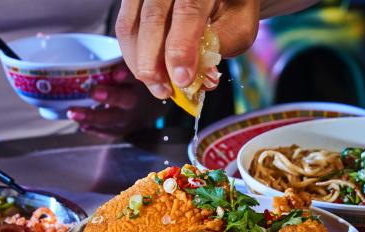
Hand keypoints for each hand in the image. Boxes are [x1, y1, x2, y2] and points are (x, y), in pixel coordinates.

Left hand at [67, 64, 166, 136]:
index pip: (134, 75)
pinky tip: (82, 125)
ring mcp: (128, 117)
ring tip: (73, 113)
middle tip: (94, 92)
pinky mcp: (121, 129)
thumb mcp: (121, 64)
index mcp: (136, 80)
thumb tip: (43, 37)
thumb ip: (101, 54)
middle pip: (125, 99)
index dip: (125, 74)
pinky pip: (109, 132)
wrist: (147, 107)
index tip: (116, 73)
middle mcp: (135, 99)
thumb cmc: (126, 80)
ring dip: (92, 116)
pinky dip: (95, 129)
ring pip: (113, 119)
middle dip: (111, 96)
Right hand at [116, 0, 260, 97]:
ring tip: (158, 86)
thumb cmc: (229, 7)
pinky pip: (125, 28)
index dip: (182, 49)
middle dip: (154, 61)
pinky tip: (149, 72)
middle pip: (152, 18)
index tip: (182, 80)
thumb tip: (201, 79)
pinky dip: (133, 55)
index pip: (188, 11)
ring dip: (140, 62)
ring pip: (131, 25)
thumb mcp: (239, 25)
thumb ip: (222, 47)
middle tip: (164, 90)